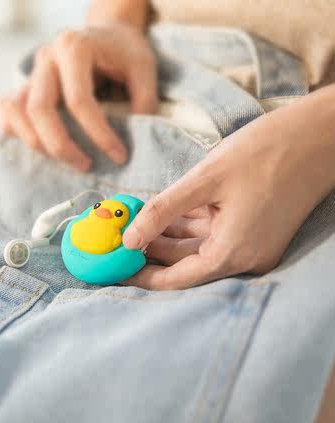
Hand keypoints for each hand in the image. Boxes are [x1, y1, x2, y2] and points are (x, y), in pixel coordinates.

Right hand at [0, 23, 157, 171]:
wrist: (106, 36)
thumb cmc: (124, 53)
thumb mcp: (144, 69)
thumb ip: (144, 100)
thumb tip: (138, 139)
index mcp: (74, 48)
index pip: (79, 101)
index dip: (99, 135)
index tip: (119, 156)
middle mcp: (46, 58)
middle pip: (39, 110)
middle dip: (62, 146)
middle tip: (87, 166)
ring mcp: (32, 72)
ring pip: (16, 112)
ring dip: (38, 143)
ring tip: (67, 160)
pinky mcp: (25, 86)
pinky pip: (6, 110)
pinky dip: (17, 131)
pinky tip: (42, 147)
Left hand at [122, 88, 334, 288]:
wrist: (318, 135)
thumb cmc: (265, 152)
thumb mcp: (204, 180)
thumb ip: (162, 211)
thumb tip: (129, 239)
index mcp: (233, 253)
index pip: (177, 278)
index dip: (144, 275)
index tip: (118, 269)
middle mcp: (244, 257)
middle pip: (186, 262)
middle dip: (152, 250)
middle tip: (119, 239)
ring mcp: (251, 244)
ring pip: (197, 246)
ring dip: (167, 235)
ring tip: (136, 222)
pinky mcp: (253, 229)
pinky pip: (212, 233)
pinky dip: (188, 224)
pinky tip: (165, 212)